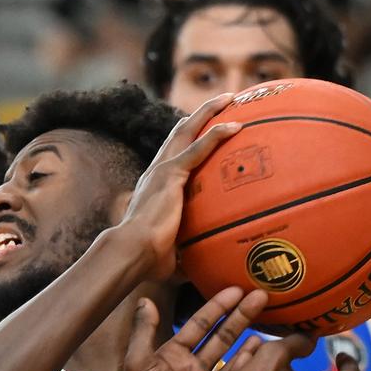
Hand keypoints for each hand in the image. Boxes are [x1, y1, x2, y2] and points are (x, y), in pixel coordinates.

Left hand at [110, 286, 267, 370]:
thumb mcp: (138, 364)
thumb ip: (144, 332)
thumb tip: (144, 299)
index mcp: (173, 355)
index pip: (199, 325)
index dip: (217, 307)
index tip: (236, 290)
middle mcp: (194, 368)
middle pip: (222, 337)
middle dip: (241, 316)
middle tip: (262, 296)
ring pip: (235, 356)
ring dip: (251, 338)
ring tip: (272, 318)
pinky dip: (253, 365)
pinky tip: (266, 349)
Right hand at [119, 93, 242, 281]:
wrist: (133, 252)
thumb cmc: (148, 260)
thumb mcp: (174, 255)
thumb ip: (191, 256)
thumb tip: (211, 272)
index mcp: (155, 188)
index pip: (173, 156)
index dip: (189, 141)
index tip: (206, 131)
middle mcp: (156, 172)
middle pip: (179, 133)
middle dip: (201, 114)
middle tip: (223, 102)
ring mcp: (163, 170)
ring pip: (187, 129)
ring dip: (209, 111)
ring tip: (231, 98)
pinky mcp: (171, 175)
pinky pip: (198, 148)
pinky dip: (217, 134)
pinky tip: (237, 125)